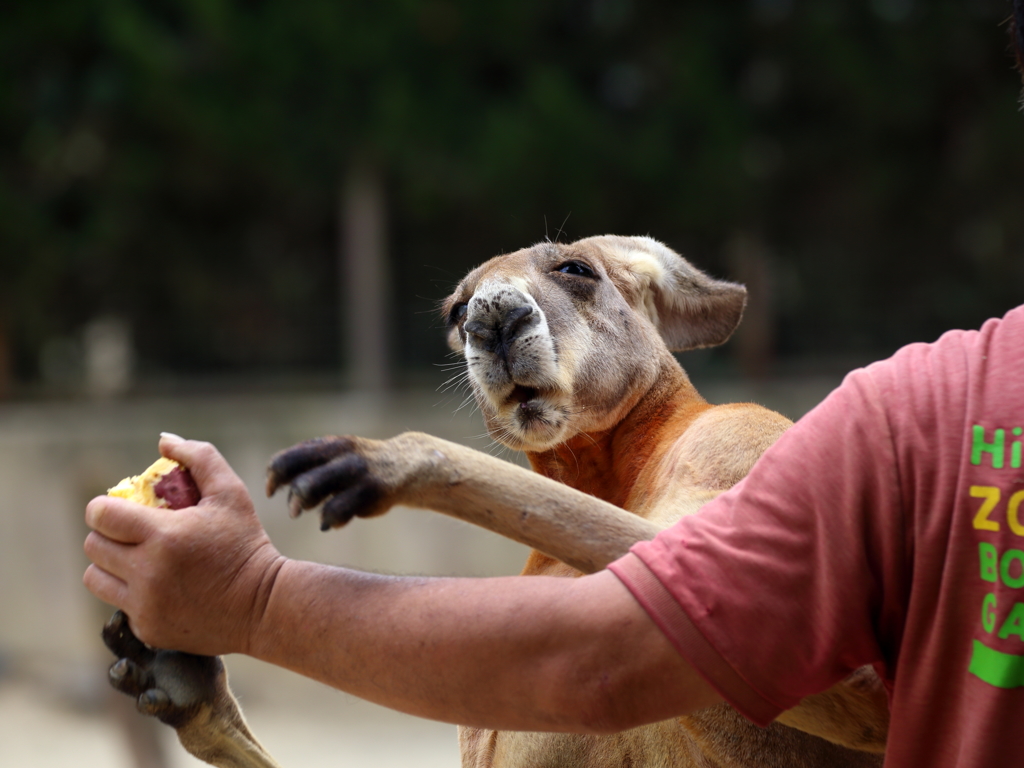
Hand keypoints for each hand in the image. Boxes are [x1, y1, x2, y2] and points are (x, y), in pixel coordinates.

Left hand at [84, 435, 285, 655]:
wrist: (264, 606)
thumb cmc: (247, 543)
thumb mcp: (231, 494)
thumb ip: (199, 458)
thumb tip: (165, 440)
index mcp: (164, 536)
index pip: (100, 515)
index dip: (103, 508)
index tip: (120, 509)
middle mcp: (147, 573)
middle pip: (93, 546)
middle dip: (108, 533)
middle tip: (132, 532)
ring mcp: (145, 605)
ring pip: (96, 578)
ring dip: (110, 565)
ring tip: (137, 559)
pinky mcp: (148, 630)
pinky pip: (119, 605)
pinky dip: (132, 593)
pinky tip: (159, 586)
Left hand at [266, 435, 408, 529]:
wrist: (407, 465)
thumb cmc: (360, 466)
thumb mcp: (335, 458)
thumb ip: (308, 467)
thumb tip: (274, 484)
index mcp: (327, 446)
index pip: (287, 460)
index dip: (274, 478)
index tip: (272, 492)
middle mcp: (339, 455)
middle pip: (296, 476)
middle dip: (292, 498)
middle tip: (295, 511)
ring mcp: (355, 471)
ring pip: (310, 488)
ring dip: (305, 505)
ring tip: (316, 515)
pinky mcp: (371, 489)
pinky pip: (337, 509)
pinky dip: (331, 519)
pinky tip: (334, 522)